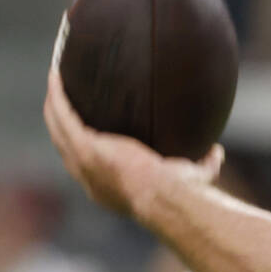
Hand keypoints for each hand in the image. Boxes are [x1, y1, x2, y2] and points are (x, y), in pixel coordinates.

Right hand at [42, 66, 223, 216]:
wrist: (166, 197)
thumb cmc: (182, 193)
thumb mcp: (192, 177)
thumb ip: (203, 165)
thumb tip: (216, 151)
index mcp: (107, 187)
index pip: (88, 166)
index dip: (82, 148)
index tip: (87, 131)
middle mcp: (89, 177)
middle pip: (65, 145)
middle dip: (61, 122)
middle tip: (62, 101)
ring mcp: (83, 162)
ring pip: (58, 128)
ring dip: (54, 104)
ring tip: (55, 81)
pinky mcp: (85, 147)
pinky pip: (63, 114)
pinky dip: (57, 94)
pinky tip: (56, 74)